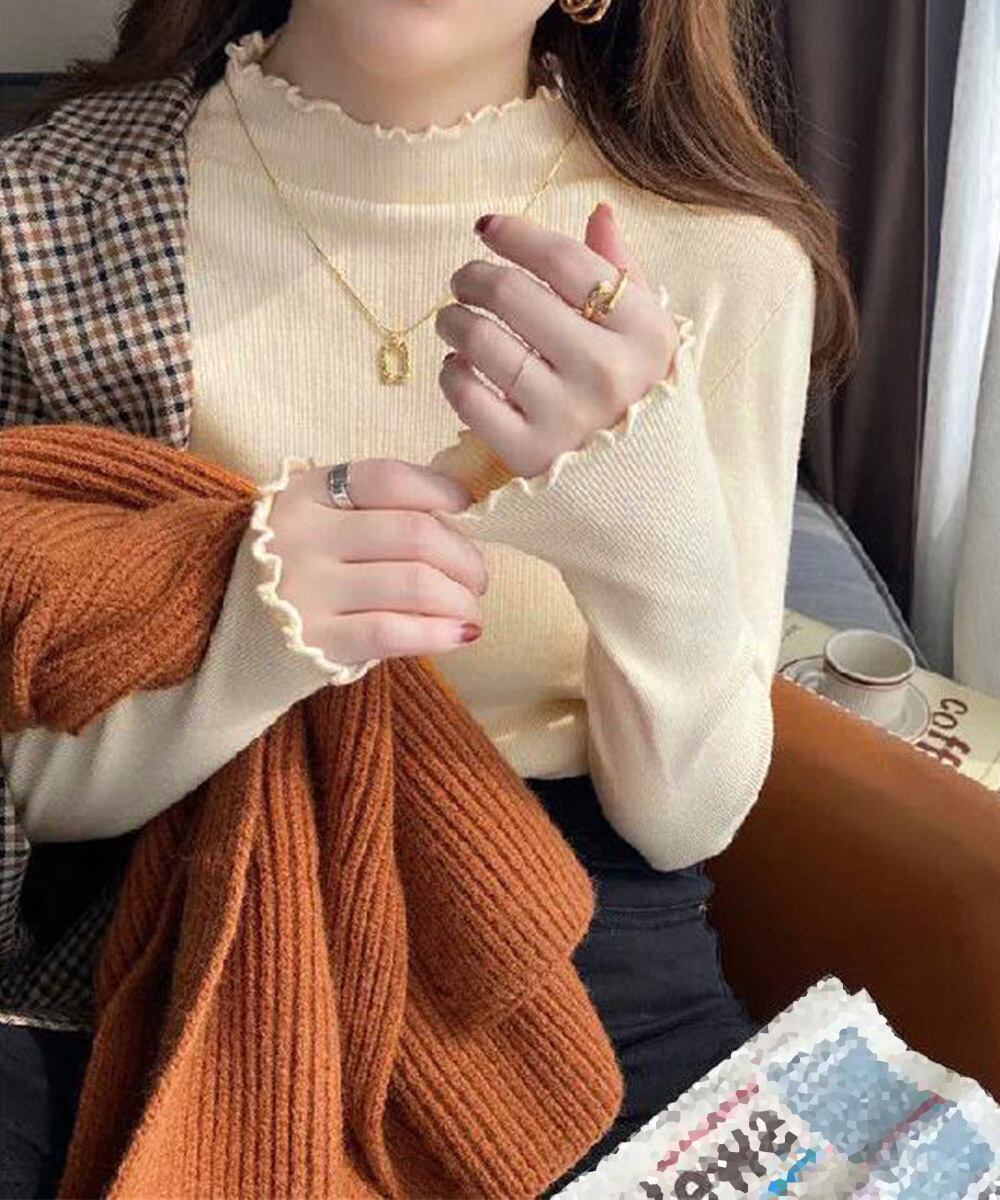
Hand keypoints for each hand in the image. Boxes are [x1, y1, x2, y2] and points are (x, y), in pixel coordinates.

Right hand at [266, 459, 488, 665]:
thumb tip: (458, 514)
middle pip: (413, 533)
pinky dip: (439, 633)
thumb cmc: (295, 578)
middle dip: (464, 557)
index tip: (464, 507)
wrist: (228, 644)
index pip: (386, 478)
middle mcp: (302, 536)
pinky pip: (393, 631)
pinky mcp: (316, 641)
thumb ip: (371, 512)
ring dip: (460, 599)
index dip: (438, 489)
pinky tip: (460, 636)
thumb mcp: (315, 525)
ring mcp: (306, 590)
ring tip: (471, 610)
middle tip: (477, 578)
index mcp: (305, 495)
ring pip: (413, 583)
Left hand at [434, 203, 679, 479]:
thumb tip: (597, 213)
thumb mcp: (649, 338)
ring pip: (481, 341)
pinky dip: (451, 373)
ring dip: (452, 320)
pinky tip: (458, 367)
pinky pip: (467, 395)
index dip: (515, 235)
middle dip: (473, 276)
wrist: (645, 498)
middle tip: (463, 280)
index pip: (564, 260)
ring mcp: (565, 417)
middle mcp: (607, 373)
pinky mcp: (528, 455)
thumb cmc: (639, 402)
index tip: (487, 228)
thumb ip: (625, 275)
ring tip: (452, 320)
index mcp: (644, 332)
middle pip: (513, 294)